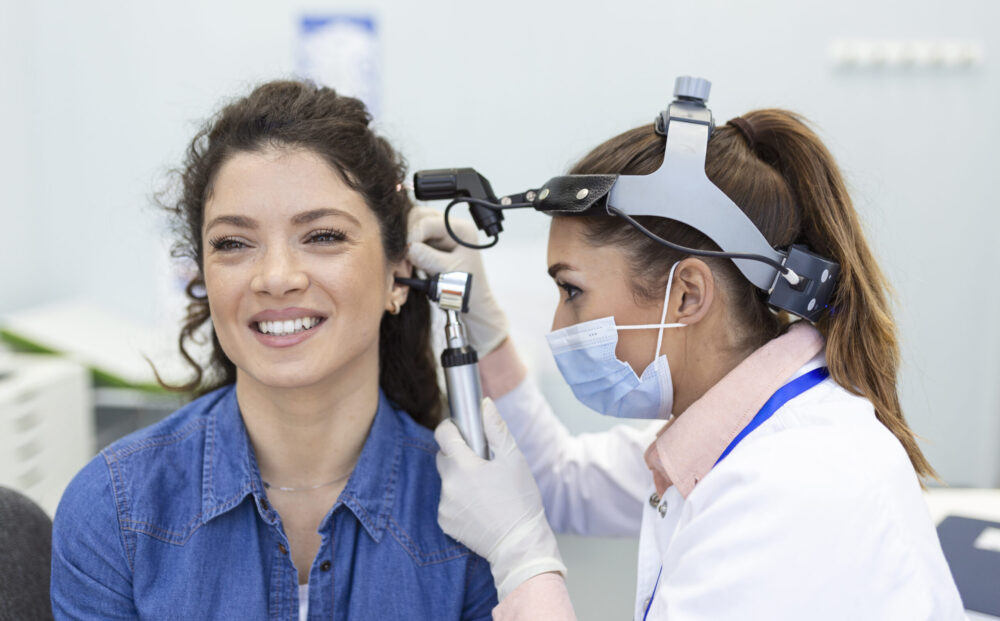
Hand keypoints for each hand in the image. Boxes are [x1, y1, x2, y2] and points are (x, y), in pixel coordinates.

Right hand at [407, 206, 508, 354]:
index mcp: (460, 229)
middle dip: (407, 236)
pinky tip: (408, 265)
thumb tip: (406, 247)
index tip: (402, 254)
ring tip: (406, 265)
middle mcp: (451, 226)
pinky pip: (414, 239)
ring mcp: (441, 234)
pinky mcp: (432, 243)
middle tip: (402, 260)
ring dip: (406, 243)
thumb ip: (427, 258)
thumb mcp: (447, 273)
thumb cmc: (466, 289)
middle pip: (418, 217)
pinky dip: (408, 251)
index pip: (428, 221)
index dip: (411, 235)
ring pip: (413, 227)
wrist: (472, 303)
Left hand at [435, 398, 565, 599]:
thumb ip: (496, 429)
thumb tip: (485, 404)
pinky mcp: (445, 522)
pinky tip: (480, 507)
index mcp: (462, 465)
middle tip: (483, 464)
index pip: (443, 434)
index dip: (452, 428)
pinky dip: (459, 501)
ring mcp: (444, 505)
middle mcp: (448, 485)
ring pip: (448, 481)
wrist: (519, 544)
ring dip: (460, 480)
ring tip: (486, 490)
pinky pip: (448, 502)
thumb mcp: (513, 459)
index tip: (462, 431)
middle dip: (459, 456)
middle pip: (444, 458)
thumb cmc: (520, 500)